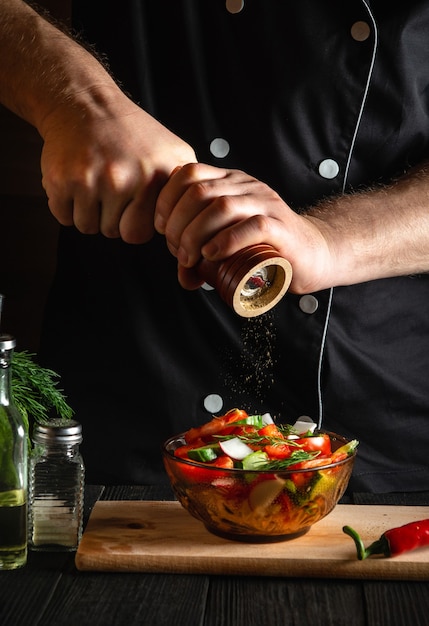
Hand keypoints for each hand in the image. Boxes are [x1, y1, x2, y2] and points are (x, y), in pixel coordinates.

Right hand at [40, 87, 196, 243]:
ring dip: (88, 212)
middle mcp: (126, 179)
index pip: (140, 232)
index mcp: (157, 177)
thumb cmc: (132, 135)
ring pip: (87, 226)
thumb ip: (186, 191)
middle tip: (110, 191)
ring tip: (94, 182)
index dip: (134, 221)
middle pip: (114, 232)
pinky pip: (63, 216)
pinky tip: (76, 180)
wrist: (86, 103)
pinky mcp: (63, 179)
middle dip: (111, 219)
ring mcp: (92, 179)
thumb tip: (193, 225)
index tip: (132, 202)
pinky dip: (66, 204)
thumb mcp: (175, 153)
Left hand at [154, 163, 331, 292]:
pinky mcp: (280, 227)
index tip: (161, 228)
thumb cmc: (267, 249)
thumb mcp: (229, 246)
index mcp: (231, 182)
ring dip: (195, 233)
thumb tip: (184, 276)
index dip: (167, 198)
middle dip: (177, 223)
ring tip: (189, 258)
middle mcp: (247, 187)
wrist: (312, 256)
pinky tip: (211, 255)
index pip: (189, 173)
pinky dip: (225, 241)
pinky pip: (251, 225)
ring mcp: (265, 204)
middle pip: (199, 191)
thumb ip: (204, 256)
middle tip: (176, 251)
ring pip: (221, 206)